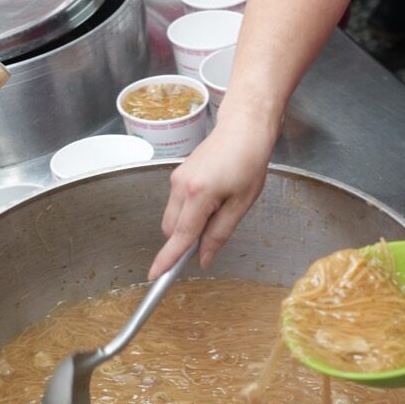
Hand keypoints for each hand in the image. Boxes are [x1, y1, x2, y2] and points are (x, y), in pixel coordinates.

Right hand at [148, 116, 274, 279]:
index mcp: (199, 193)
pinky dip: (189, 211)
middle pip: (172, 229)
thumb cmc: (248, 161)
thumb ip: (220, 234)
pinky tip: (212, 199)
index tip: (156, 275)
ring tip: (220, 207)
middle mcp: (181, 186)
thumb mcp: (241, 204)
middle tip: (214, 233)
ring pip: (173, 217)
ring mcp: (176, 179)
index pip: (180, 235)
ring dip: (188, 225)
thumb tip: (204, 258)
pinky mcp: (178, 175)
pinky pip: (176, 204)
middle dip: (185, 241)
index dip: (168, 259)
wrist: (243, 129)